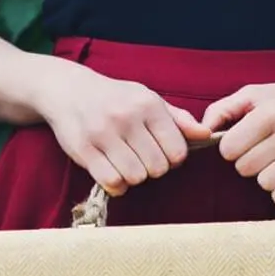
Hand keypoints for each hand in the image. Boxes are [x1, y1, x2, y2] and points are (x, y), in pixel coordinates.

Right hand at [38, 64, 211, 195]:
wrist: (68, 90)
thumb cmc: (115, 98)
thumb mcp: (148, 99)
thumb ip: (178, 119)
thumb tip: (206, 134)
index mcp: (148, 105)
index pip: (177, 151)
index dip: (173, 159)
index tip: (162, 153)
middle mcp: (126, 117)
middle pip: (157, 168)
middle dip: (153, 169)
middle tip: (142, 159)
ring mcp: (103, 134)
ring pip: (135, 177)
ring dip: (134, 177)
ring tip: (126, 164)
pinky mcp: (83, 149)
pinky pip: (111, 182)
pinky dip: (117, 185)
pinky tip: (113, 172)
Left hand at [201, 76, 274, 206]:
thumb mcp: (255, 93)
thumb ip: (223, 109)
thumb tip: (199, 130)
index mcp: (270, 112)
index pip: (229, 148)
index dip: (231, 147)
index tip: (243, 141)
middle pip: (245, 168)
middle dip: (248, 161)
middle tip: (261, 149)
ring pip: (264, 183)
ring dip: (265, 175)